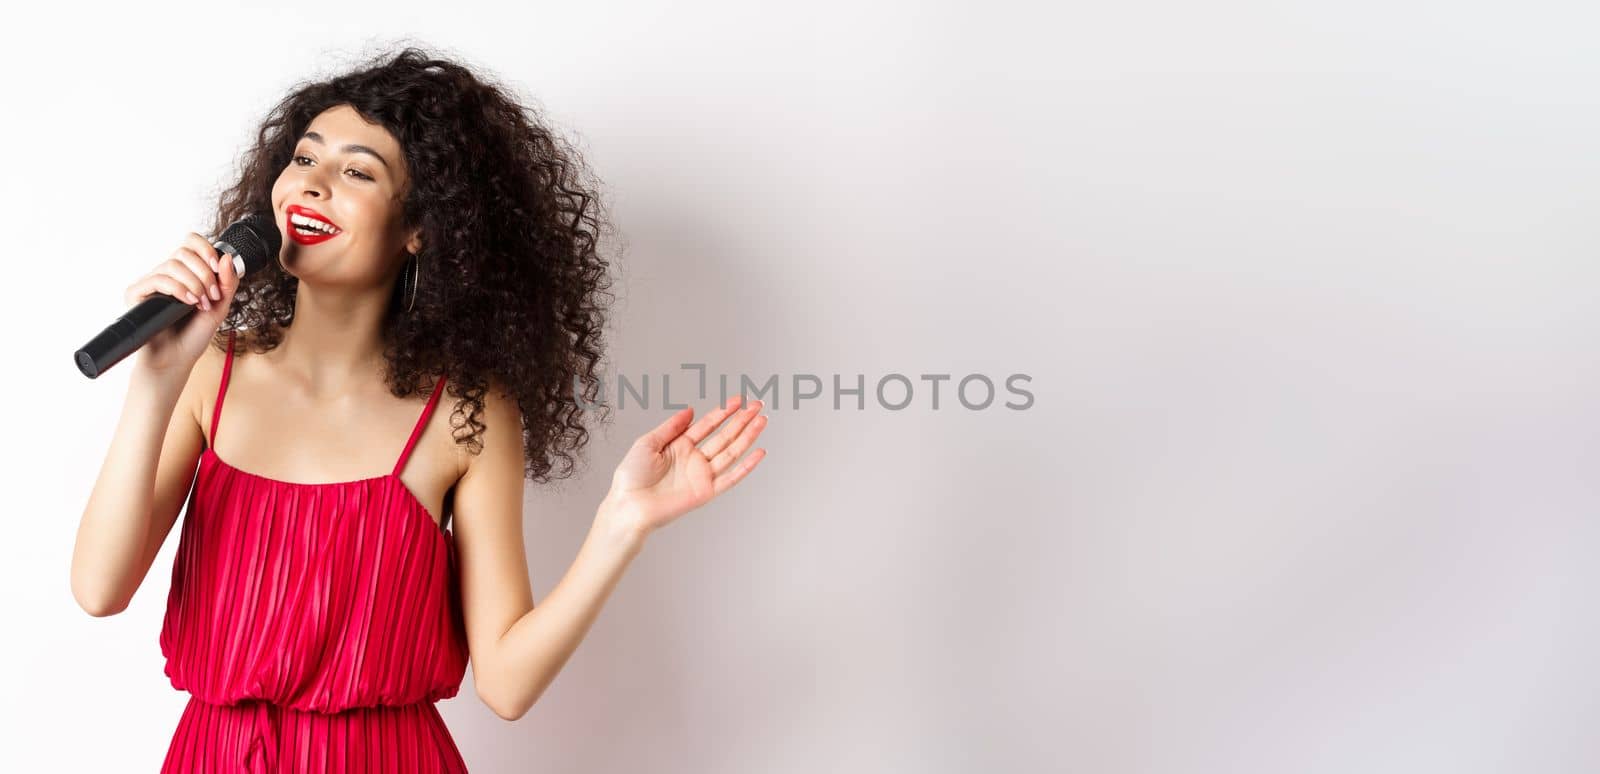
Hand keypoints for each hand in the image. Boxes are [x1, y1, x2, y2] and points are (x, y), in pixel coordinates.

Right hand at [124, 231, 240, 374]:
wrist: (177, 359)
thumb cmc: (194, 335)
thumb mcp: (220, 306)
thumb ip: (227, 283)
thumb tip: (226, 257)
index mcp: (185, 273)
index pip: (191, 243)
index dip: (205, 249)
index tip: (218, 267)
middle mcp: (167, 274)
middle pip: (184, 252)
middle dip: (204, 273)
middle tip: (211, 296)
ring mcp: (151, 283)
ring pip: (173, 264)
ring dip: (194, 283)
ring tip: (201, 304)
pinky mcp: (137, 294)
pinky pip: (157, 279)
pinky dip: (178, 288)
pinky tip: (188, 302)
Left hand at [604, 395, 769, 538]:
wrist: (628, 505)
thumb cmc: (631, 477)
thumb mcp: (648, 442)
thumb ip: (671, 426)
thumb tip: (690, 410)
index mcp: (680, 446)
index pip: (708, 425)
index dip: (723, 412)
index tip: (738, 400)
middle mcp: (694, 460)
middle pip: (724, 436)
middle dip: (741, 420)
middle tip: (756, 405)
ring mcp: (702, 476)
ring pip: (731, 452)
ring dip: (748, 436)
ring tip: (762, 421)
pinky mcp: (706, 492)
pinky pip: (731, 478)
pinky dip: (746, 467)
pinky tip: (759, 453)